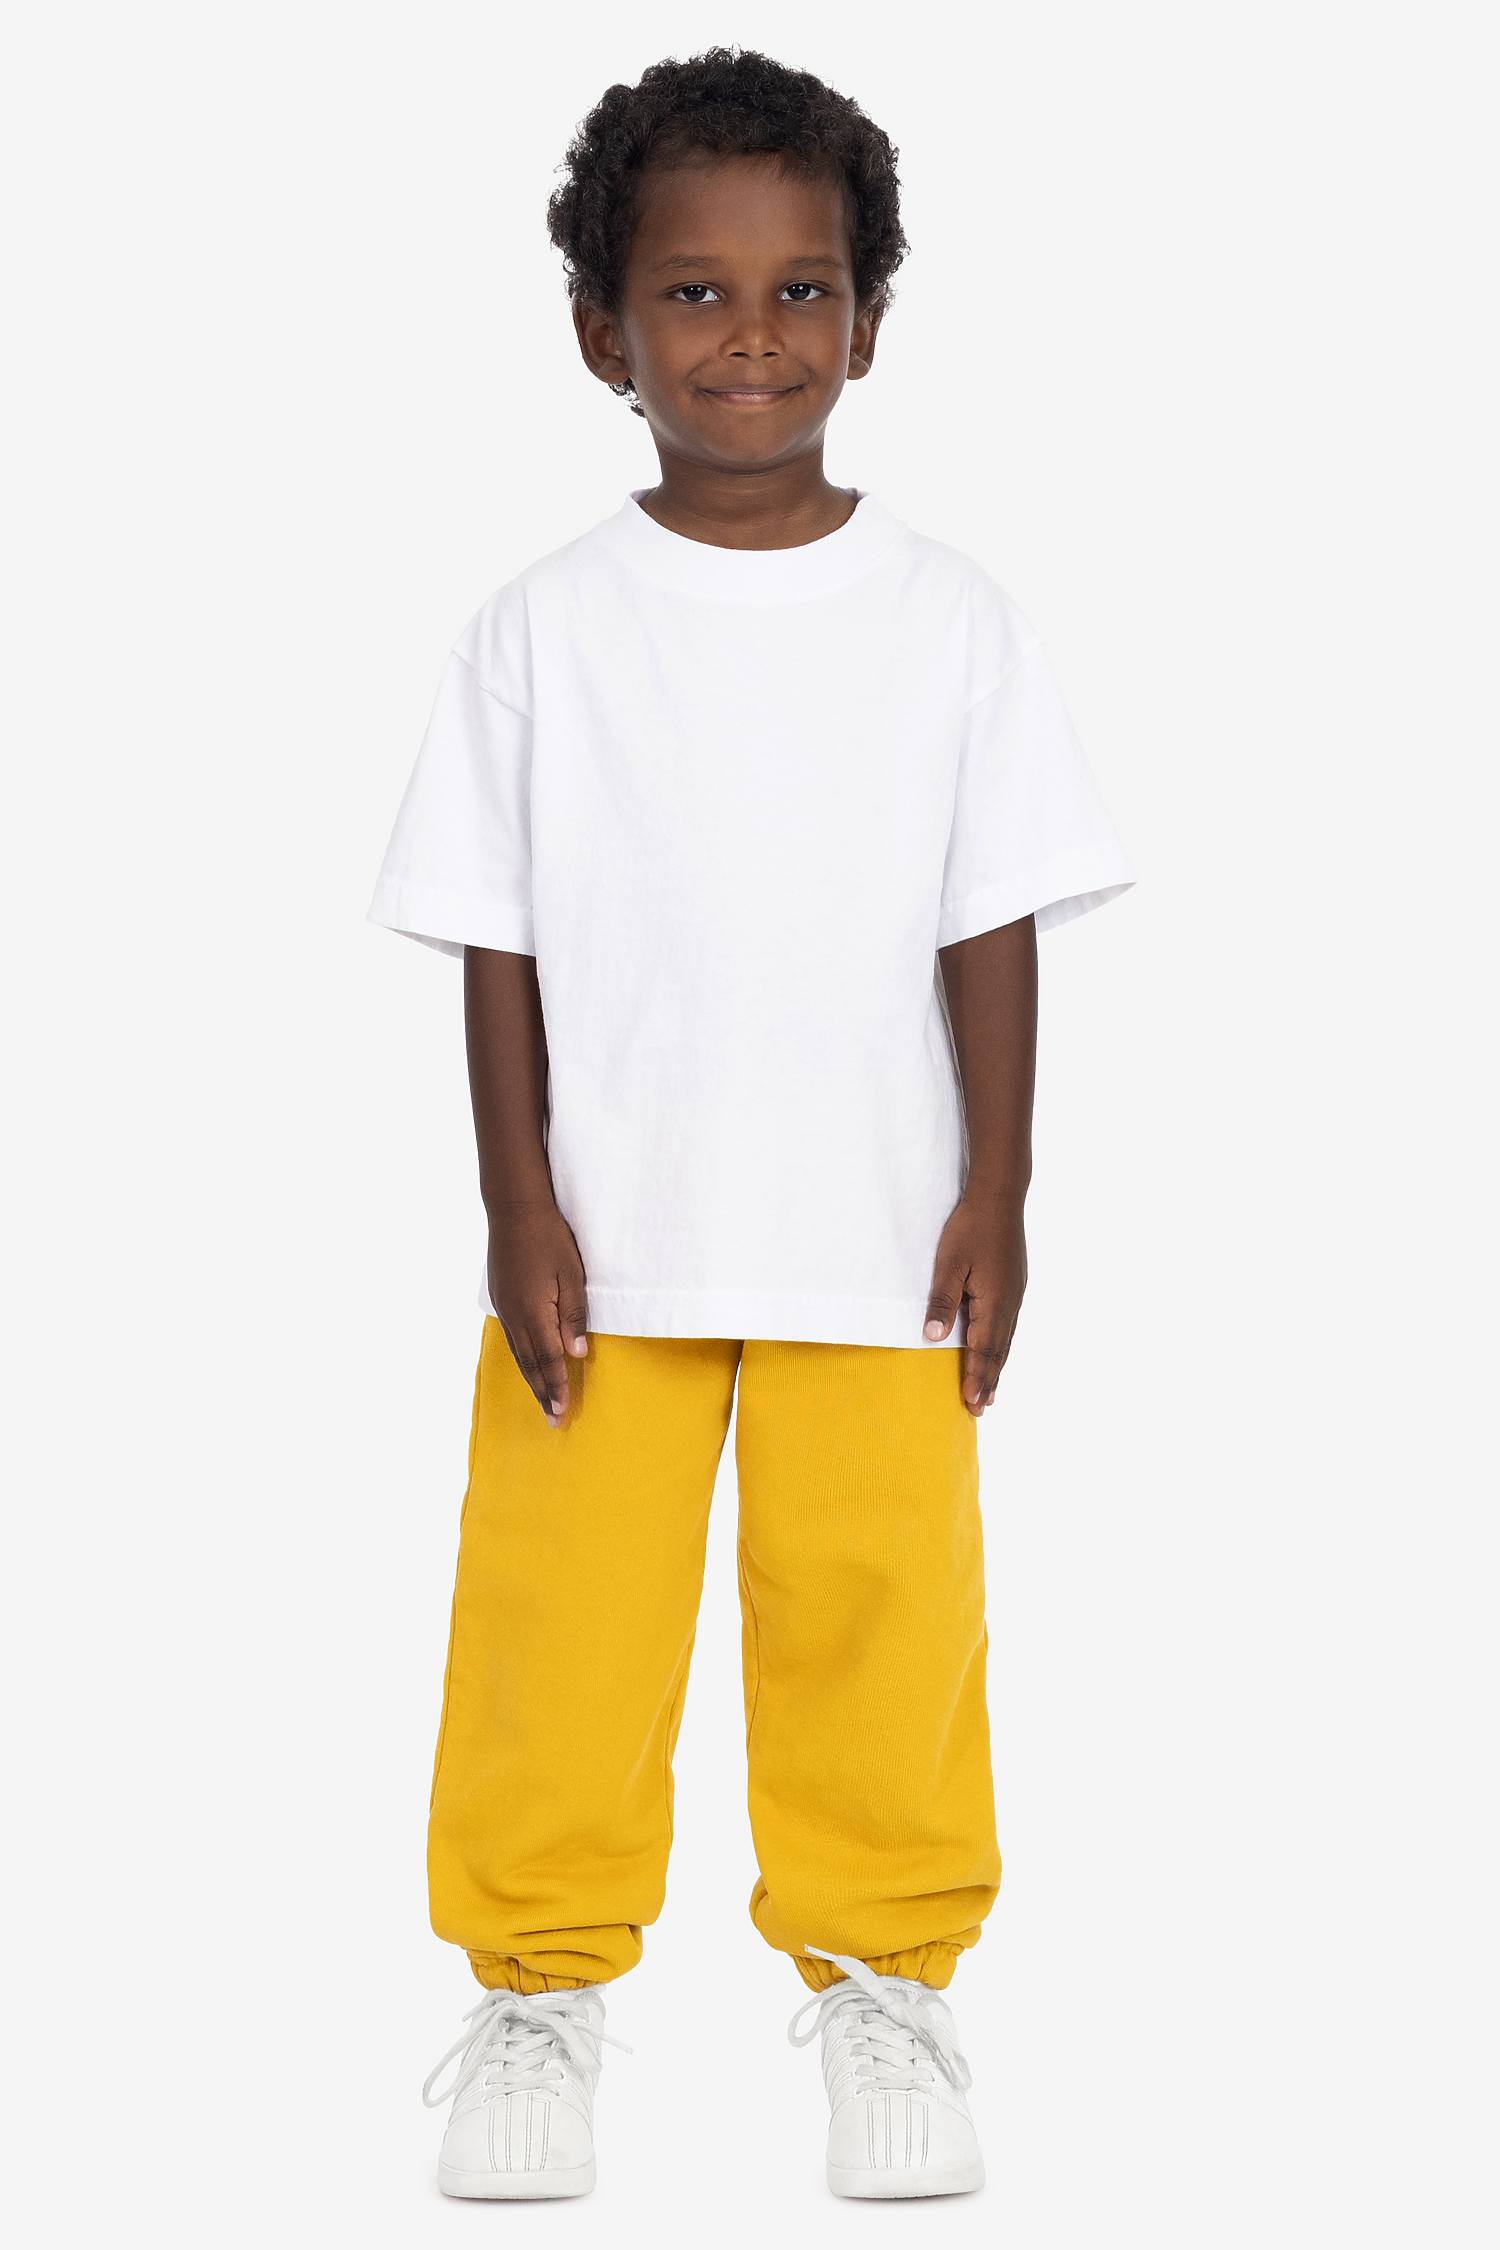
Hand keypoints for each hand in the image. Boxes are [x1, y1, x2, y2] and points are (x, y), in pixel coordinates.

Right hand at [486, 1198, 589, 1427]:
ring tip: (541, 1401)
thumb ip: (574, 1316)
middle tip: (553, 1420)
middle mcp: (514, 1315)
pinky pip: (512, 1337)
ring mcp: (504, 1307)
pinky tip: (527, 1365)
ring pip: (518, 1353)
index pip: (549, 1360)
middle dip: (542, 1393)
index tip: (562, 1413)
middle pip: (530, 1364)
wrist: (514, 1209)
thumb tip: (577, 1353)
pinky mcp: (500, 1298)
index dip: (557, 1387)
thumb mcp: (572, 1275)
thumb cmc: (550, 1238)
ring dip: (531, 1379)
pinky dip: (522, 1358)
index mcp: (534, 1311)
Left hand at [923, 1189, 1027, 1416]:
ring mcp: (1015, 1295)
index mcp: (994, 1303)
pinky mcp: (1015, 1285)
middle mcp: (1009, 1304)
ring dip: (997, 1367)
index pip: (983, 1351)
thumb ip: (942, 1302)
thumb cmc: (970, 1228)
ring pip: (1006, 1340)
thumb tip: (934, 1337)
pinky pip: (1009, 1325)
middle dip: (988, 1382)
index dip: (976, 1380)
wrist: (999, 1197)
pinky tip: (999, 1350)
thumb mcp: (949, 1264)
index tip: (970, 1405)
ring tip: (991, 1391)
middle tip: (980, 1410)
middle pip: (998, 1352)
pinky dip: (1003, 1346)